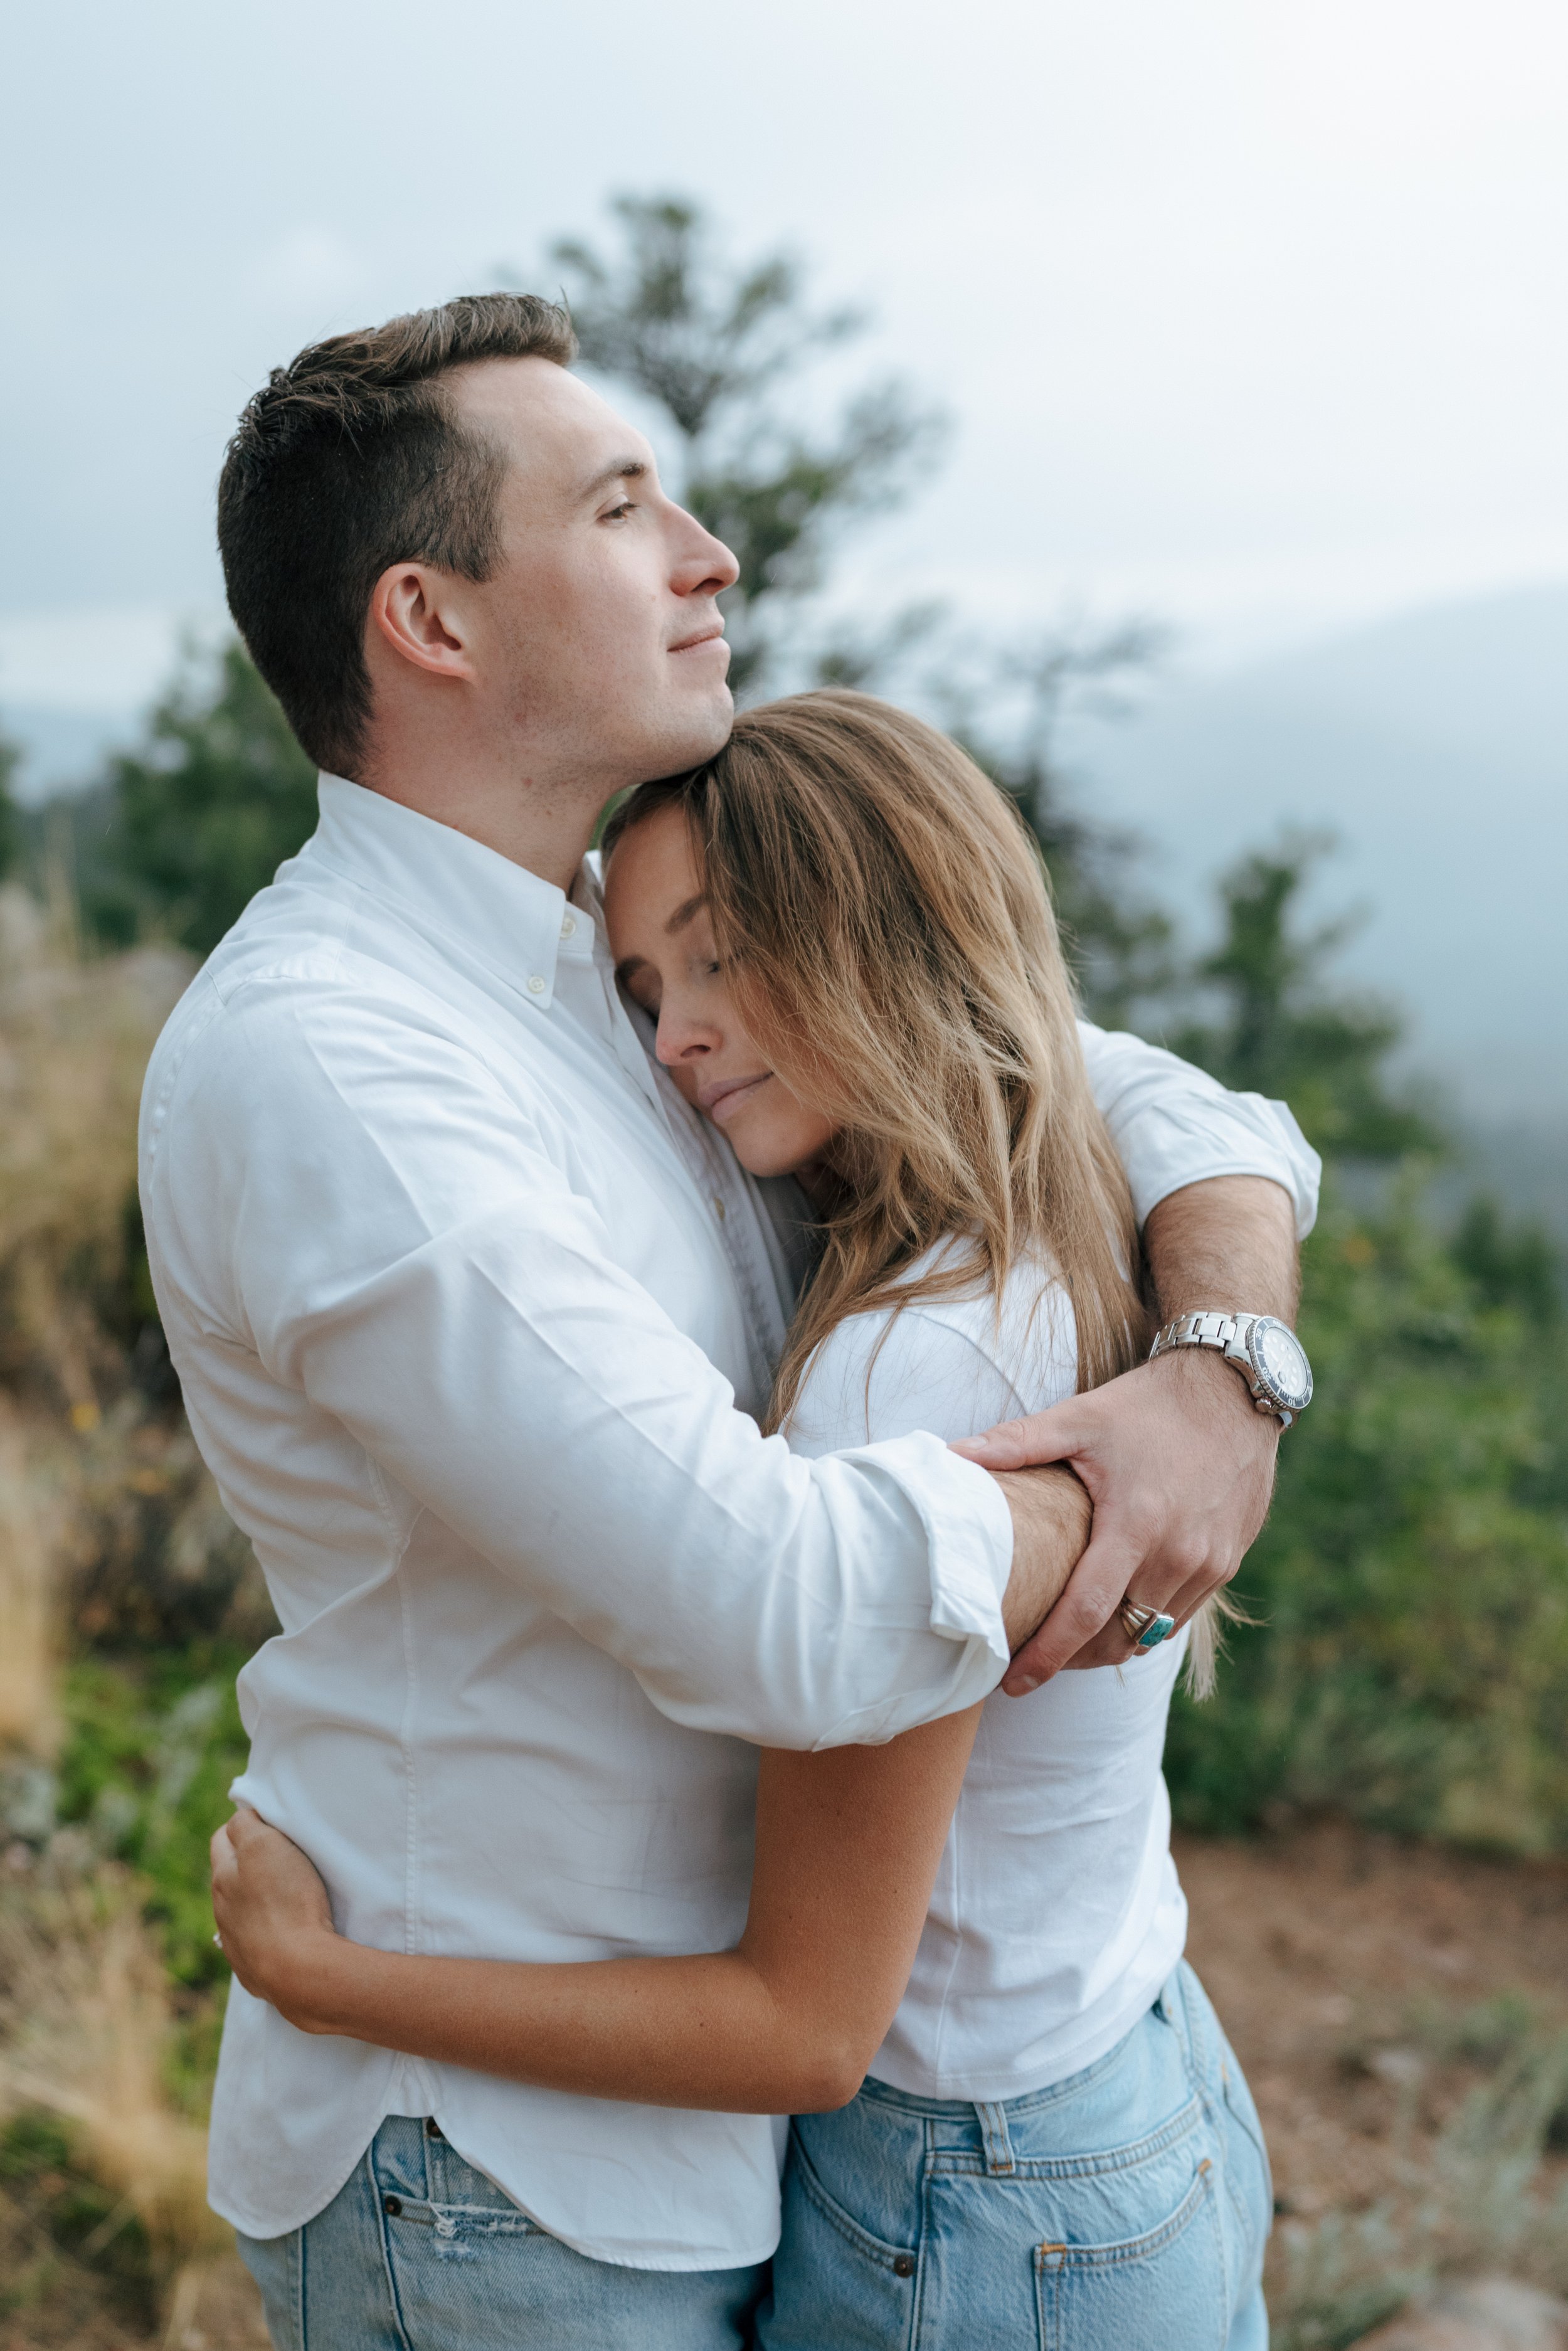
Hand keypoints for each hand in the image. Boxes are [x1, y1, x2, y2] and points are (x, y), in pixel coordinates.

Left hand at [210, 1807, 339, 2028]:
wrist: (296, 1968)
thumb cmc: (286, 1900)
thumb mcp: (264, 1845)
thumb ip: (246, 1824)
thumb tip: (240, 1818)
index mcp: (222, 1876)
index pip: (223, 1836)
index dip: (244, 1824)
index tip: (269, 1824)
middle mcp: (221, 1908)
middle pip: (228, 1874)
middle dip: (246, 1861)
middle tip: (279, 1856)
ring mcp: (235, 1941)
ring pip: (239, 1909)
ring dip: (256, 1898)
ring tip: (286, 1895)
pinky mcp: (251, 1968)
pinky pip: (254, 1941)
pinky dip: (265, 1931)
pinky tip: (284, 1931)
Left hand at [960, 1346, 1277, 1691]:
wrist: (1233, 1388)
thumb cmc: (1148, 1403)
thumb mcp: (1079, 1418)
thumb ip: (1014, 1443)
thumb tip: (950, 1456)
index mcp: (1136, 1525)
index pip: (1084, 1614)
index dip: (1045, 1655)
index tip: (1012, 1682)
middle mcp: (1178, 1555)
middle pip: (1118, 1638)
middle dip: (1072, 1661)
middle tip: (1032, 1662)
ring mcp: (1209, 1563)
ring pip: (1152, 1634)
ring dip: (1108, 1646)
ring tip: (1067, 1642)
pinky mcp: (1228, 1561)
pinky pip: (1180, 1615)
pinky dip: (1146, 1625)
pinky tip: (1116, 1612)